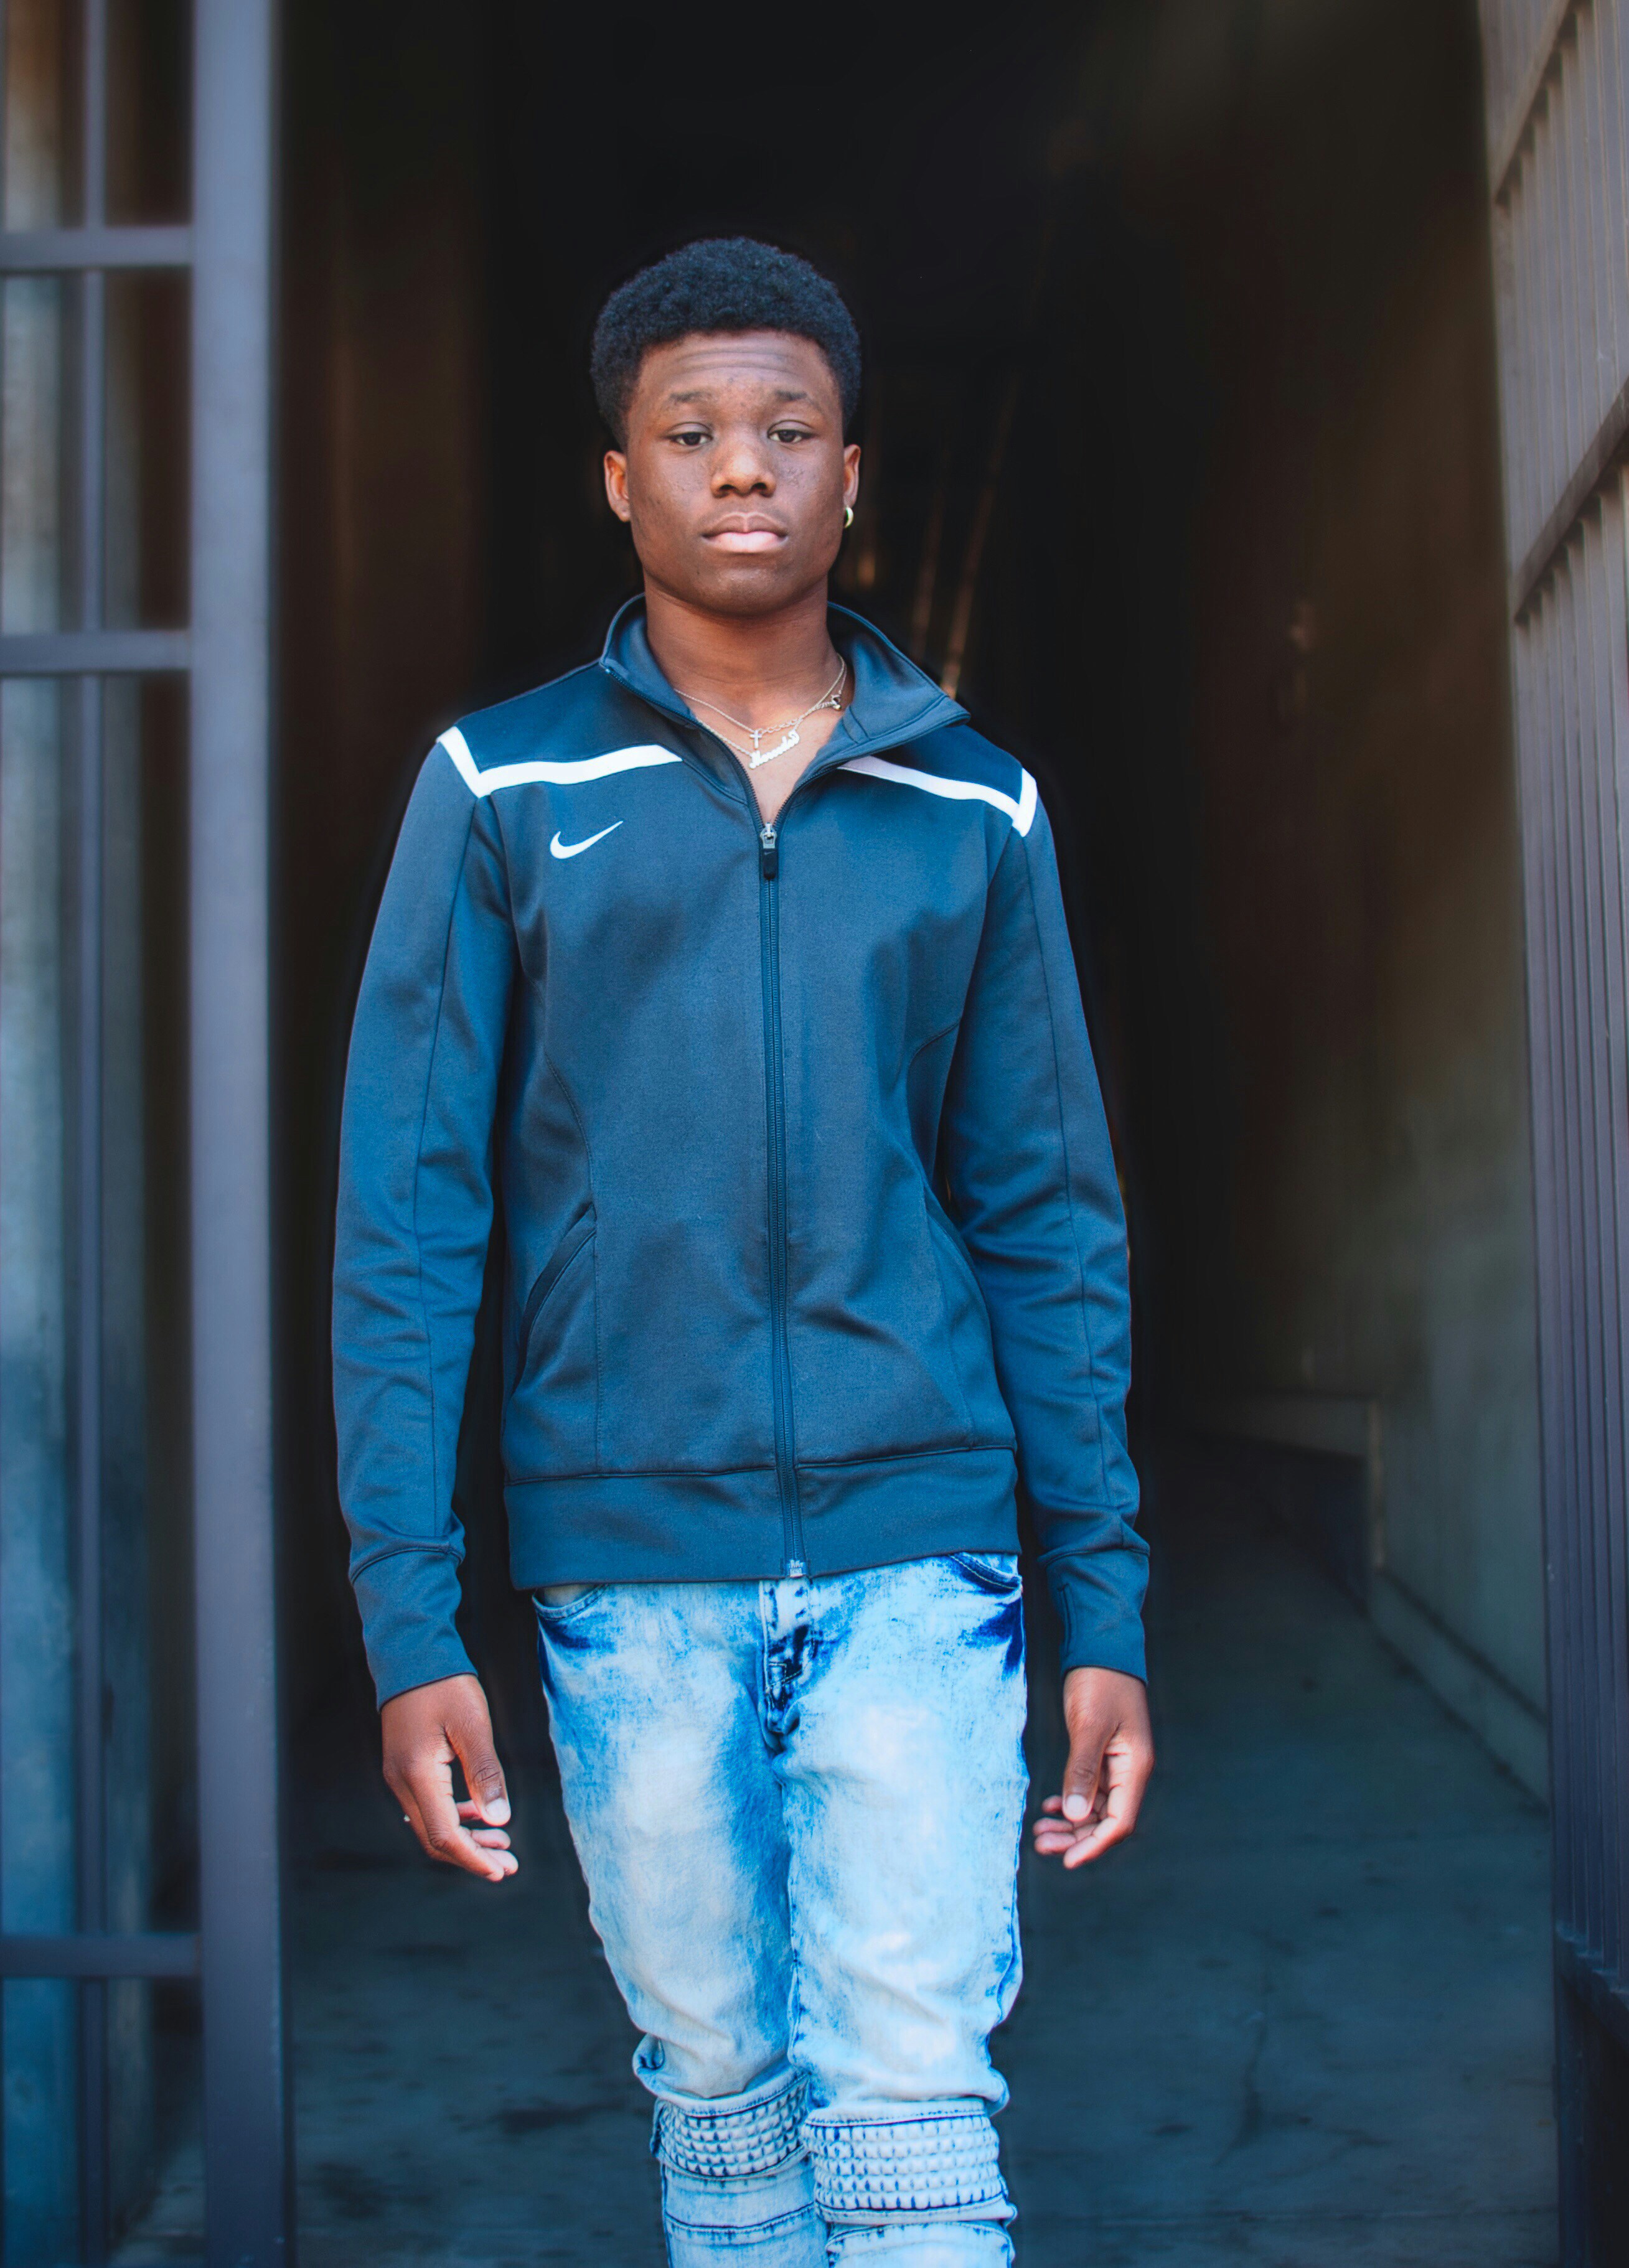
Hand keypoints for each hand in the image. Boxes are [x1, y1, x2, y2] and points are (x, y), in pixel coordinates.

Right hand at [381, 1673, 517, 1881]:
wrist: (411, 1654)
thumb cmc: (444, 1685)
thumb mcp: (473, 1726)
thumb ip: (485, 1774)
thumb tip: (499, 1820)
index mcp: (418, 1775)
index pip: (445, 1834)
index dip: (473, 1858)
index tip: (500, 1870)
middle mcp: (401, 1782)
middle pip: (435, 1838)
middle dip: (472, 1855)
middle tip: (508, 1864)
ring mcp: (398, 1775)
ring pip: (430, 1824)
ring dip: (465, 1839)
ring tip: (500, 1845)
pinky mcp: (403, 1766)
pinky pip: (427, 1806)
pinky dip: (453, 1818)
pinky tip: (478, 1815)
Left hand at [1032, 1666, 1152, 1868]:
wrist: (1102, 1646)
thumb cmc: (1099, 1681)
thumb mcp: (1089, 1726)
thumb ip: (1083, 1770)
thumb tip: (1076, 1816)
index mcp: (1135, 1767)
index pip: (1119, 1821)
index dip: (1093, 1844)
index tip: (1067, 1861)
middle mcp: (1129, 1769)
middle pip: (1106, 1819)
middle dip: (1076, 1838)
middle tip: (1042, 1844)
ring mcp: (1117, 1762)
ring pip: (1096, 1806)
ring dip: (1071, 1823)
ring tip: (1040, 1832)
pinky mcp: (1104, 1752)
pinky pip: (1090, 1788)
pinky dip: (1072, 1801)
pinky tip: (1051, 1805)